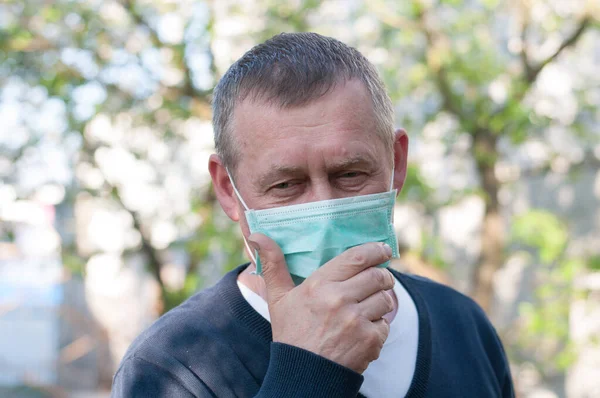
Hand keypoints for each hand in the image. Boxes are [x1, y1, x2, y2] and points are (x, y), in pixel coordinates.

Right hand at [247, 233, 394, 373]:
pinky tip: (364, 329)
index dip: (375, 250)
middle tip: (382, 277)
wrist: (303, 376)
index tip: (382, 249)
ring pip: (386, 299)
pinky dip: (380, 325)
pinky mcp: (370, 340)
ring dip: (382, 300)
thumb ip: (273, 264)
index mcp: (319, 285)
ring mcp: (356, 321)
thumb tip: (257, 235)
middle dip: (384, 275)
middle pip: (378, 276)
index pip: (357, 258)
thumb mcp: (278, 298)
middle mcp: (339, 300)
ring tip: (371, 304)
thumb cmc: (291, 333)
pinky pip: (386, 324)